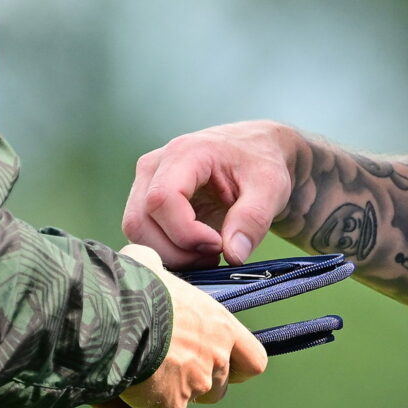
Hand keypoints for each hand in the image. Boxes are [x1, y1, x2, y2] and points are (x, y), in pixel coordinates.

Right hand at [93, 245, 269, 407]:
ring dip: (163, 394)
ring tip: (131, 374)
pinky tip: (109, 385)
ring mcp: (194, 387)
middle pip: (218, 388)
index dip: (238, 365)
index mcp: (219, 326)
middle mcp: (215, 359)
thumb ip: (158, 270)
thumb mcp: (151, 264)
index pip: (253, 360)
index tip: (221, 362)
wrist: (116, 316)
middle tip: (165, 367)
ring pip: (182, 402)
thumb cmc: (135, 287)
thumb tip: (145, 262)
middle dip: (195, 383)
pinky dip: (128, 405)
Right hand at [122, 120, 300, 269]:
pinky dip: (168, 253)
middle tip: (216, 255)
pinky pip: (144, 236)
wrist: (254, 151)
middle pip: (140, 221)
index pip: (162, 200)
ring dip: (171, 256)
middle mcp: (154, 166)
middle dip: (177, 251)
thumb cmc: (261, 163)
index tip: (219, 245)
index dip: (186, 233)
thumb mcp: (270, 187)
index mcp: (184, 153)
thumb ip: (253, 219)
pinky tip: (197, 251)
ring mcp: (145, 184)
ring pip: (136, 233)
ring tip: (209, 253)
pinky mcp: (146, 202)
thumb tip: (233, 255)